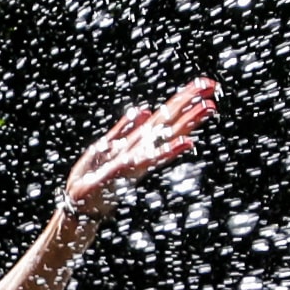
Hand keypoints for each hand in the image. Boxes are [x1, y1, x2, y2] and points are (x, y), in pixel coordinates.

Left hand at [64, 77, 218, 218]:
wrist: (77, 205)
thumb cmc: (90, 177)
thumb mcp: (104, 146)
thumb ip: (123, 129)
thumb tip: (142, 110)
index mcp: (135, 141)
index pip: (162, 116)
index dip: (182, 99)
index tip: (203, 84)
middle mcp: (140, 149)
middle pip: (169, 122)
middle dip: (189, 104)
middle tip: (212, 87)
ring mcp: (136, 160)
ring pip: (165, 137)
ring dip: (188, 123)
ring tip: (208, 108)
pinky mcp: (126, 171)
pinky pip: (150, 158)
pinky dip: (169, 151)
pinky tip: (187, 143)